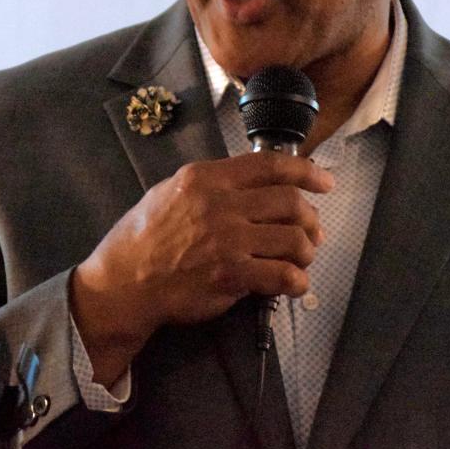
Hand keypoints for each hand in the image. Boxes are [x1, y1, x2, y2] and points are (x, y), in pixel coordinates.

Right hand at [69, 151, 332, 385]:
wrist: (125, 280)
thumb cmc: (144, 235)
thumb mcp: (171, 190)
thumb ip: (212, 183)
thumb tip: (252, 181)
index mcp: (207, 177)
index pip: (270, 165)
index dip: (306, 172)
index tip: (324, 181)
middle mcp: (220, 204)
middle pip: (290, 202)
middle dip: (311, 218)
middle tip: (312, 232)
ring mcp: (227, 240)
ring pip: (294, 239)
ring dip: (306, 251)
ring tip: (300, 259)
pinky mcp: (231, 274)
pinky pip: (283, 275)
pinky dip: (297, 281)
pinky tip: (293, 283)